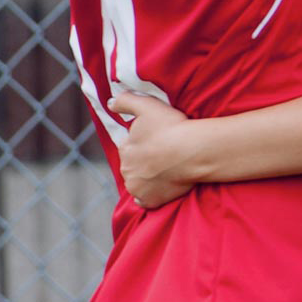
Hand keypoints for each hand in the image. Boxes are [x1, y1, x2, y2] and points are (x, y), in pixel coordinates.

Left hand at [109, 91, 198, 208]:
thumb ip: (126, 101)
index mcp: (125, 148)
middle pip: (132, 165)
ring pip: (137, 182)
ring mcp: (137, 187)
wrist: (192, 152)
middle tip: (163, 154)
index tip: (156, 139)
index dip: (142, 142)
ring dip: (146, 177)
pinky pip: (145, 200)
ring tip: (165, 169)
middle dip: (143, 161)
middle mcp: (126, 170)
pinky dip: (149, 195)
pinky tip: (159, 188)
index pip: (129, 146)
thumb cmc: (171, 127)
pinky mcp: (150, 200)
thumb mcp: (147, 105)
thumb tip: (109, 103)